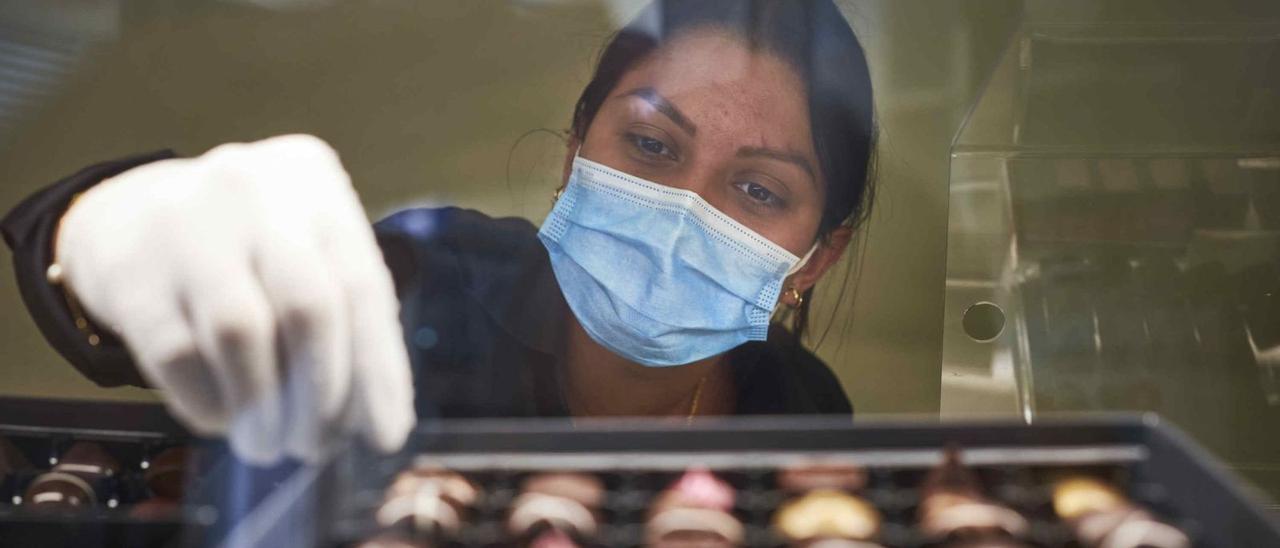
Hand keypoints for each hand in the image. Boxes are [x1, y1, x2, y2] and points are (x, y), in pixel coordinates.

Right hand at [54, 134, 414, 462]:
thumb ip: (347, 320)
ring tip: (268, 442)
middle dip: (322, 393)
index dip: (378, 371)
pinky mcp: (130, 270)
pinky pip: (178, 355)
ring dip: (263, 407)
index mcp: (313, 182)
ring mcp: (186, 224)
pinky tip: (222, 418)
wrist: (131, 216)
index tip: (384, 435)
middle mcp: (254, 190)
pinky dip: (209, 402)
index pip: (362, 287)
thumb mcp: (305, 254)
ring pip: (241, 333)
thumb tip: (378, 423)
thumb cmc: (248, 249)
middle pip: (309, 307)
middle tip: (316, 445)